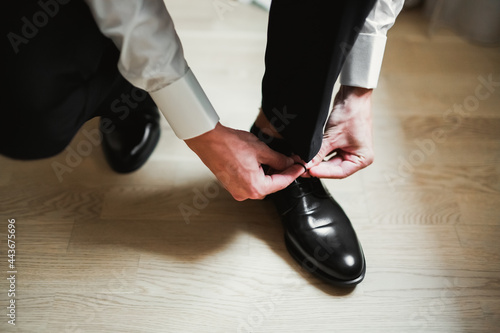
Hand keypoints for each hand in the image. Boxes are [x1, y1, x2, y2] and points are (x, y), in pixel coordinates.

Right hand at [185, 123, 304, 200]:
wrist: (208, 141)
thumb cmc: (229, 145)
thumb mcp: (261, 150)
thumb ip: (278, 159)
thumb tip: (288, 163)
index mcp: (255, 187)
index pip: (282, 183)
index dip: (293, 173)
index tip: (300, 167)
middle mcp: (246, 193)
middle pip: (271, 186)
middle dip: (281, 174)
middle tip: (290, 161)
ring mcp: (237, 191)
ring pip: (260, 185)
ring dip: (269, 174)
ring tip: (275, 160)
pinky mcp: (231, 186)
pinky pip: (249, 183)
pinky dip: (257, 175)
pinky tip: (260, 163)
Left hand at [305, 85, 373, 177]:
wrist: (352, 95)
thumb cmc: (352, 113)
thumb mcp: (333, 137)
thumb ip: (319, 153)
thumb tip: (307, 164)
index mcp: (363, 158)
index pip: (340, 173)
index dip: (323, 173)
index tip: (309, 171)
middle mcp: (357, 156)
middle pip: (334, 168)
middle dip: (318, 167)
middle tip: (302, 168)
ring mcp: (349, 149)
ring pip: (330, 161)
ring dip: (317, 161)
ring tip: (303, 161)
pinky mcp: (341, 143)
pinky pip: (329, 152)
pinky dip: (319, 153)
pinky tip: (309, 155)